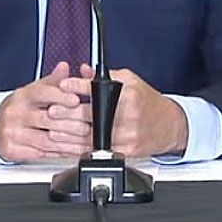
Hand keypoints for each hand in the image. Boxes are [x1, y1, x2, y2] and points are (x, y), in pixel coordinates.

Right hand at [0, 62, 90, 161]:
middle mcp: (15, 113)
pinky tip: (73, 151)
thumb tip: (64, 67)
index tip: (76, 100)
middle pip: (47, 119)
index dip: (60, 96)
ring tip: (86, 142)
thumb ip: (52, 81)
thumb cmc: (21, 108)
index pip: (42, 93)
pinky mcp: (12, 150)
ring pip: (46, 140)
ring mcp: (12, 132)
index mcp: (22, 96)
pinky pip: (41, 154)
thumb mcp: (35, 91)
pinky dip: (61, 153)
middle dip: (72, 124)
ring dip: (70, 142)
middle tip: (89, 126)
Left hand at [56, 65, 188, 157]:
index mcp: (129, 94)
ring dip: (69, 134)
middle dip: (68, 113)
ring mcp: (127, 134)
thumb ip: (105, 76)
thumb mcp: (131, 82)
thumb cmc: (148, 103)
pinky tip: (68, 146)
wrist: (170, 126)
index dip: (78, 86)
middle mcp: (129, 114)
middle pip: (92, 115)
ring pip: (92, 136)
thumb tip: (83, 70)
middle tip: (52, 110)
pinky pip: (98, 151)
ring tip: (53, 130)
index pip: (98, 89)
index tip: (63, 85)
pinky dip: (81, 149)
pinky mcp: (126, 151)